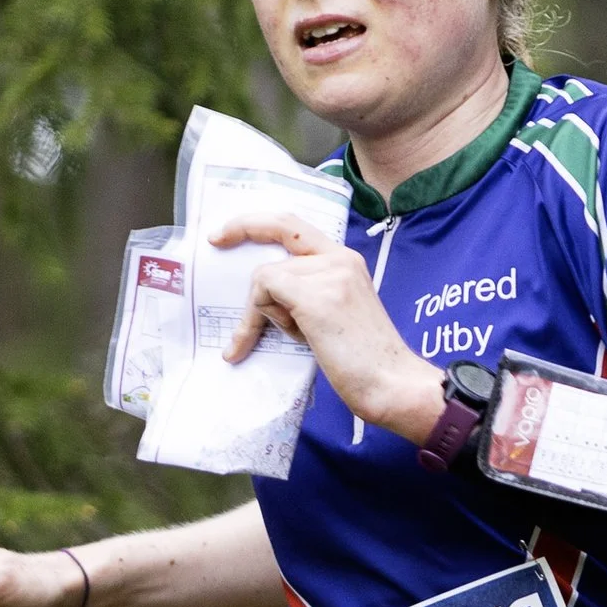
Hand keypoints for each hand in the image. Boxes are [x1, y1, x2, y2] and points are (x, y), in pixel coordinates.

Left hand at [217, 213, 444, 443]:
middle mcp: (340, 260)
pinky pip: (265, 292)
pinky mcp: (315, 297)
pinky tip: (252, 345)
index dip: (262, 221)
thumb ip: (308, 294)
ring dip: (262, 311)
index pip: (297, 225)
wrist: (391, 385)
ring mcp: (329, 275)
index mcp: (347, 261)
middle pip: (278, 234)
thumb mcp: (335, 314)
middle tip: (215, 240)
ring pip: (267, 276)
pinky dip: (254, 319)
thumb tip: (266, 296)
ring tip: (291, 340)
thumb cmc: (364, 362)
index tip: (232, 230)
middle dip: (241, 228)